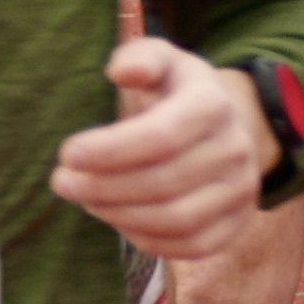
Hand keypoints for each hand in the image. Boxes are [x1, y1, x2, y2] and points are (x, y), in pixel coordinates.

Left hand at [49, 35, 274, 261]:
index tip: (67, 154)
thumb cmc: (175, 92)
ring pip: (175, 220)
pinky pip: (189, 246)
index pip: (162, 136)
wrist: (225, 126)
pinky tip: (117, 218)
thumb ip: (139, 57)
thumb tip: (121, 71)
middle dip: (103, 187)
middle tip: (62, 182)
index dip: (111, 150)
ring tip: (84, 199)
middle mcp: (236, 149)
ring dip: (119, 215)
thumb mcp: (159, 60)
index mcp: (213, 104)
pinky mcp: (236, 224)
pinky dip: (146, 238)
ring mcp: (241, 191)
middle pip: (164, 183)